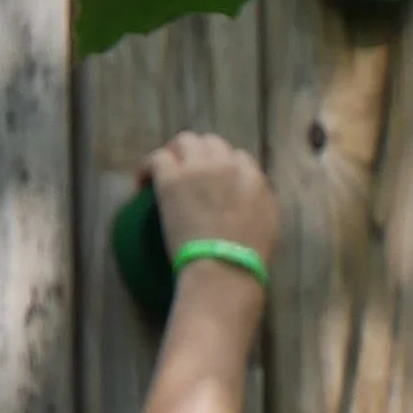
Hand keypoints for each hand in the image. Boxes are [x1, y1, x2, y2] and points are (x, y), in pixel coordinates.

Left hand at [146, 129, 278, 274]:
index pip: (238, 158)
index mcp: (254, 178)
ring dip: (176, 154)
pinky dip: (149, 168)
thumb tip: (249, 199)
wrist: (224, 270)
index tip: (215, 183)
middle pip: (212, 144)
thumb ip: (261, 205)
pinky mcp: (172, 178)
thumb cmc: (247, 263)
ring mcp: (199, 168)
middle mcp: (228, 165)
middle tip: (189, 174)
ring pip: (185, 142)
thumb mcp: (269, 229)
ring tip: (167, 172)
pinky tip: (144, 184)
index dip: (224, 167)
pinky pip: (157, 158)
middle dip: (201, 154)